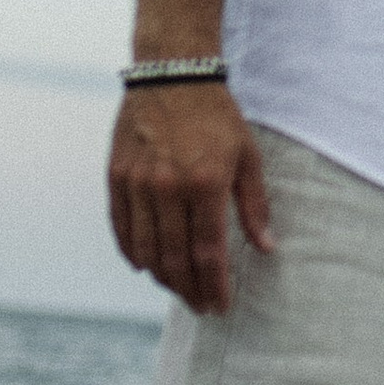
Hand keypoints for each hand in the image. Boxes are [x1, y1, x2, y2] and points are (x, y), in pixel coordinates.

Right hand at [108, 85, 275, 315]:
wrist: (172, 77)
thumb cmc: (217, 118)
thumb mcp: (247, 157)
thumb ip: (254, 206)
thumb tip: (266, 248)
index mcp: (204, 183)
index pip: (207, 252)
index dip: (214, 285)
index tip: (220, 306)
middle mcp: (166, 188)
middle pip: (174, 259)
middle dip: (189, 290)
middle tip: (201, 307)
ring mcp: (137, 184)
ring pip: (145, 250)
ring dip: (162, 278)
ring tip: (179, 290)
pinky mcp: (116, 178)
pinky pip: (122, 228)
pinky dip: (133, 253)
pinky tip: (145, 267)